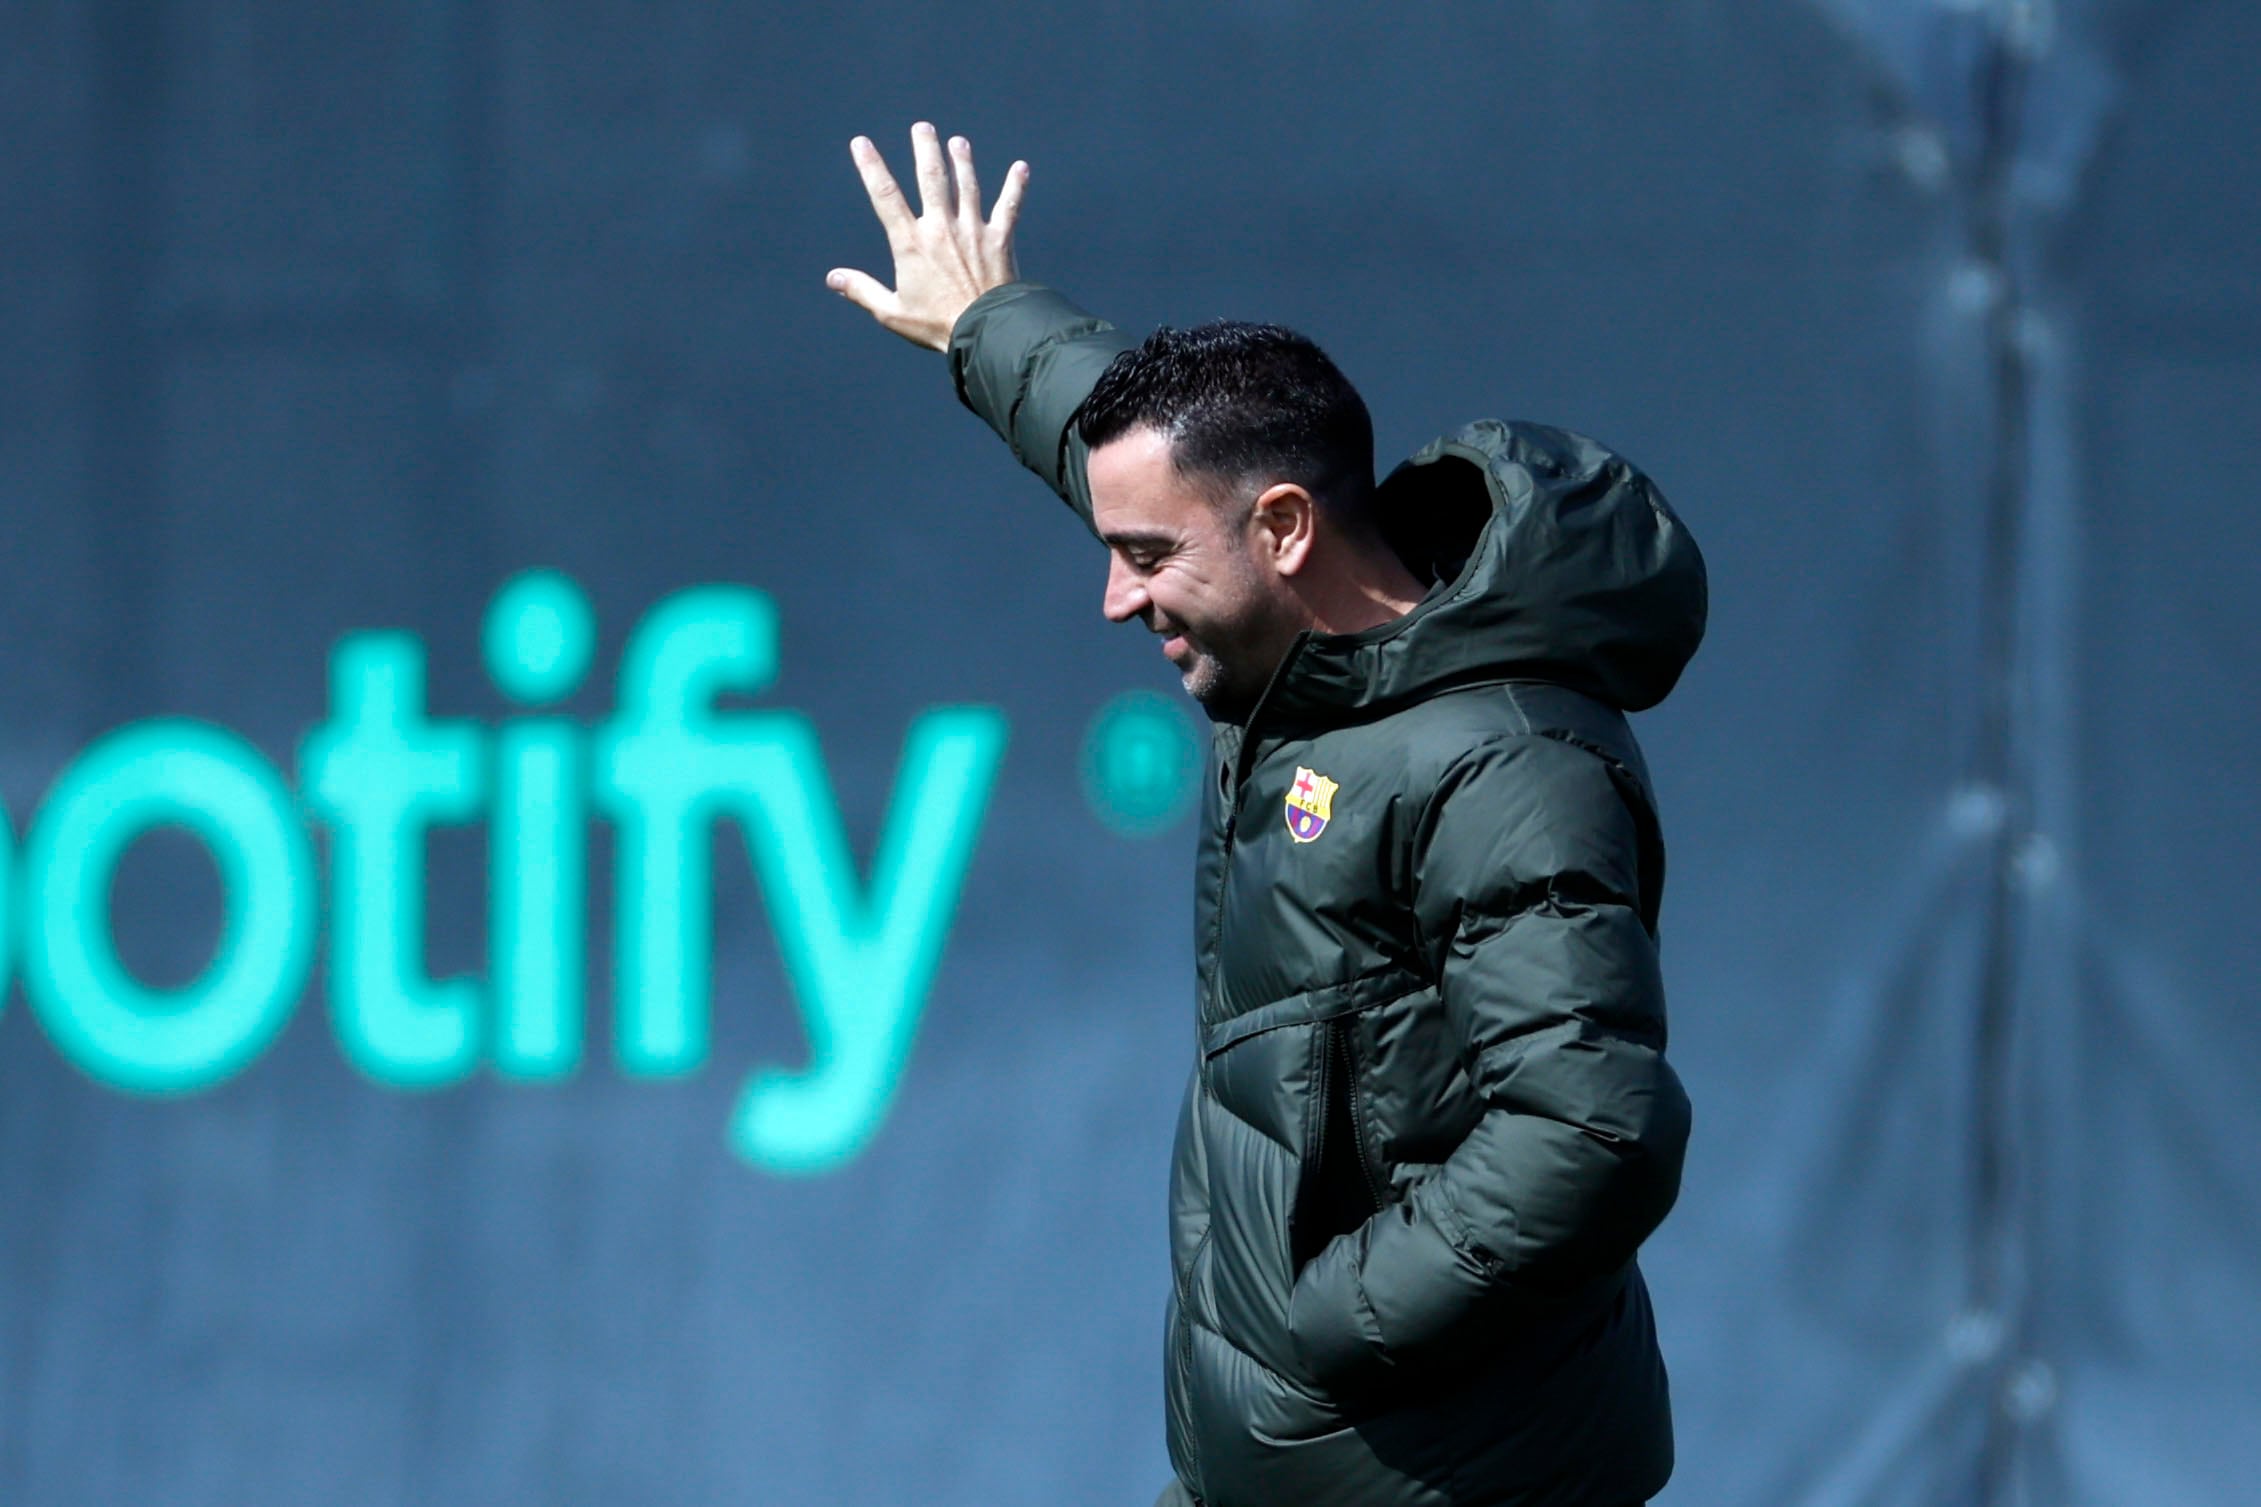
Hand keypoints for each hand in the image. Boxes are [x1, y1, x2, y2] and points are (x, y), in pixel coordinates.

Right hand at [827, 122, 1028, 351]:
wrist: (985, 332)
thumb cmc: (937, 326)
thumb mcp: (892, 312)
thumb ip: (862, 291)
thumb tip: (833, 278)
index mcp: (912, 243)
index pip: (885, 196)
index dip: (871, 167)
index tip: (861, 143)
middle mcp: (941, 229)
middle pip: (931, 177)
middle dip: (925, 149)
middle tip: (922, 127)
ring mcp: (973, 231)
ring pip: (968, 186)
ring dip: (963, 161)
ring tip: (958, 143)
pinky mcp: (1000, 240)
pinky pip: (1009, 207)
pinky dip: (1015, 186)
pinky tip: (1021, 168)